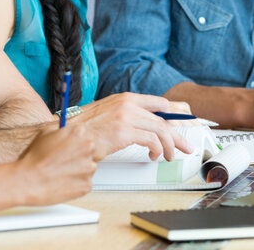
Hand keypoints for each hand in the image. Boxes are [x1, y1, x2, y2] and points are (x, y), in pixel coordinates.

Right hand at [16, 126, 95, 205]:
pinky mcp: (87, 184)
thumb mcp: (45, 133)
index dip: (74, 143)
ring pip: (88, 168)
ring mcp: (89, 167)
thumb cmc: (34, 158)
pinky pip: (85, 183)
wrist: (29, 181)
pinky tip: (62, 182)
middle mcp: (87, 147)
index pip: (84, 135)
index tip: (69, 148)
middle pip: (88, 151)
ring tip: (61, 173)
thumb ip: (60, 130)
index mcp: (78, 132)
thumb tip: (66, 131)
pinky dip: (76, 184)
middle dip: (78, 156)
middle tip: (63, 162)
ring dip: (78, 171)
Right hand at [69, 92, 193, 160]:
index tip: (180, 123)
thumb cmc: (81, 128)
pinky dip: (157, 150)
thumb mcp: (105, 114)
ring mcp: (127, 116)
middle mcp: (128, 104)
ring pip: (161, 130)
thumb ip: (123, 115)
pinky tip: (153, 156)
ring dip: (169, 146)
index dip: (173, 114)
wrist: (68, 135)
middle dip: (177, 135)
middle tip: (185, 146)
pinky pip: (152, 140)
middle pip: (164, 118)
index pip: (158, 103)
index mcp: (124, 98)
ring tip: (169, 156)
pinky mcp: (124, 131)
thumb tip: (139, 125)